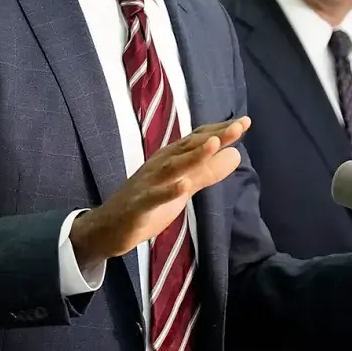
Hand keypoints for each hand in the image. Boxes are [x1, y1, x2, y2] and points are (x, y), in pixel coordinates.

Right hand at [70, 118, 250, 267]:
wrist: (106, 227)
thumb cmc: (147, 203)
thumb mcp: (182, 187)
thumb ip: (207, 172)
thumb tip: (236, 155)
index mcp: (170, 159)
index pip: (197, 140)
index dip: (220, 131)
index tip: (245, 122)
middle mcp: (159, 165)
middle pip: (189, 148)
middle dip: (214, 136)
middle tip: (239, 126)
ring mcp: (148, 184)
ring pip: (173, 167)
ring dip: (193, 156)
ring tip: (215, 144)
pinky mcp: (138, 206)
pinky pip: (154, 197)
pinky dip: (169, 191)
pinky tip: (184, 186)